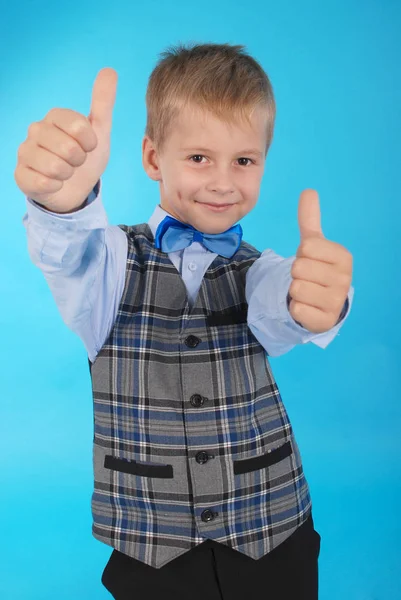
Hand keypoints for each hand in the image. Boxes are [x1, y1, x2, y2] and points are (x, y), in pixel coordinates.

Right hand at [14, 67, 117, 213]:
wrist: (76, 189)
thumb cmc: (86, 158)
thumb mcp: (100, 132)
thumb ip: (103, 102)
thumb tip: (109, 70)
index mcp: (55, 116)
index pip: (79, 126)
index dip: (90, 142)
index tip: (89, 147)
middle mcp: (35, 130)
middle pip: (68, 148)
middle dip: (79, 160)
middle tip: (76, 162)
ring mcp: (25, 152)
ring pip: (55, 167)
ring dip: (67, 174)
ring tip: (65, 172)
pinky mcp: (21, 175)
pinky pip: (43, 183)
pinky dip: (55, 187)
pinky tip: (54, 183)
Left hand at [288, 189, 352, 333]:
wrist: (323, 303)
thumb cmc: (318, 270)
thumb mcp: (314, 245)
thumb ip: (310, 220)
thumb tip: (309, 191)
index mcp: (344, 257)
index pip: (307, 247)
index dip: (302, 254)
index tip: (312, 261)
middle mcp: (344, 279)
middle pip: (299, 268)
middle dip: (297, 273)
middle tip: (308, 278)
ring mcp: (336, 302)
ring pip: (296, 288)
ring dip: (295, 291)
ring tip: (308, 292)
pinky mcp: (324, 321)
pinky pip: (296, 309)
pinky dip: (296, 308)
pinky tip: (307, 307)